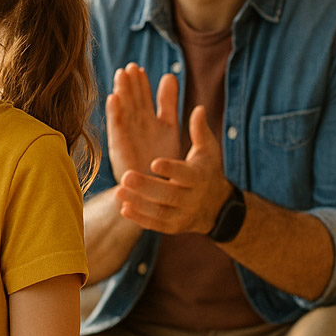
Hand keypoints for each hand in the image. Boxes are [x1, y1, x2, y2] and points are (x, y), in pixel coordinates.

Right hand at [105, 63, 180, 181]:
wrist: (155, 191)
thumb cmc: (163, 161)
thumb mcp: (170, 126)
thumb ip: (169, 103)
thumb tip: (170, 75)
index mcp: (150, 120)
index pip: (144, 97)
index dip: (142, 83)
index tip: (139, 68)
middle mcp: (137, 126)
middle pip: (132, 100)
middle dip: (130, 84)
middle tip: (129, 67)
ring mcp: (128, 135)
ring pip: (124, 109)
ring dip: (121, 92)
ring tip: (120, 75)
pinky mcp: (120, 146)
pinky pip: (117, 127)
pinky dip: (115, 112)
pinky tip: (113, 98)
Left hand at [114, 104, 231, 234]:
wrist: (216, 207)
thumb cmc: (206, 170)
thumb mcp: (207, 151)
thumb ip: (199, 131)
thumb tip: (198, 108)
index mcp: (199, 177)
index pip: (185, 174)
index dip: (171, 170)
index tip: (153, 162)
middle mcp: (192, 198)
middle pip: (169, 195)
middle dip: (147, 187)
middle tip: (125, 176)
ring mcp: (183, 215)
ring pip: (160, 212)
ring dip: (139, 203)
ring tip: (118, 191)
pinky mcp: (173, 227)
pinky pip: (155, 225)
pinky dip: (140, 219)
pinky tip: (124, 208)